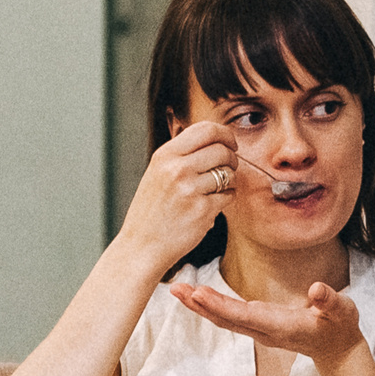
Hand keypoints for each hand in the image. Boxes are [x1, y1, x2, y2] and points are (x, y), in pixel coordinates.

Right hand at [113, 120, 241, 271]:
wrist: (142, 246)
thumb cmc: (152, 210)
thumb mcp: (158, 172)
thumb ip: (181, 154)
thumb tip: (215, 138)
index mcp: (165, 155)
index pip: (206, 129)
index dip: (225, 134)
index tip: (230, 143)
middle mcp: (177, 168)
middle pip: (222, 150)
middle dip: (232, 158)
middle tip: (228, 168)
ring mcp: (190, 189)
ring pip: (229, 173)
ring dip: (229, 181)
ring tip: (216, 189)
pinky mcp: (203, 210)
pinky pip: (229, 195)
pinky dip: (225, 199)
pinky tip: (211, 205)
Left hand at [170, 278, 366, 367]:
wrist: (337, 349)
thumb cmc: (340, 327)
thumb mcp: (342, 311)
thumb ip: (330, 301)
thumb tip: (317, 289)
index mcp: (280, 325)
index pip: (245, 315)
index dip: (221, 306)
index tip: (199, 294)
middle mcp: (264, 329)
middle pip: (226, 318)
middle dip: (200, 305)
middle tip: (176, 289)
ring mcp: (259, 328)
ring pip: (224, 319)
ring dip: (199, 306)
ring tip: (177, 290)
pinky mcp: (258, 324)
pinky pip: (229, 317)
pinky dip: (210, 306)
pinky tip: (196, 296)